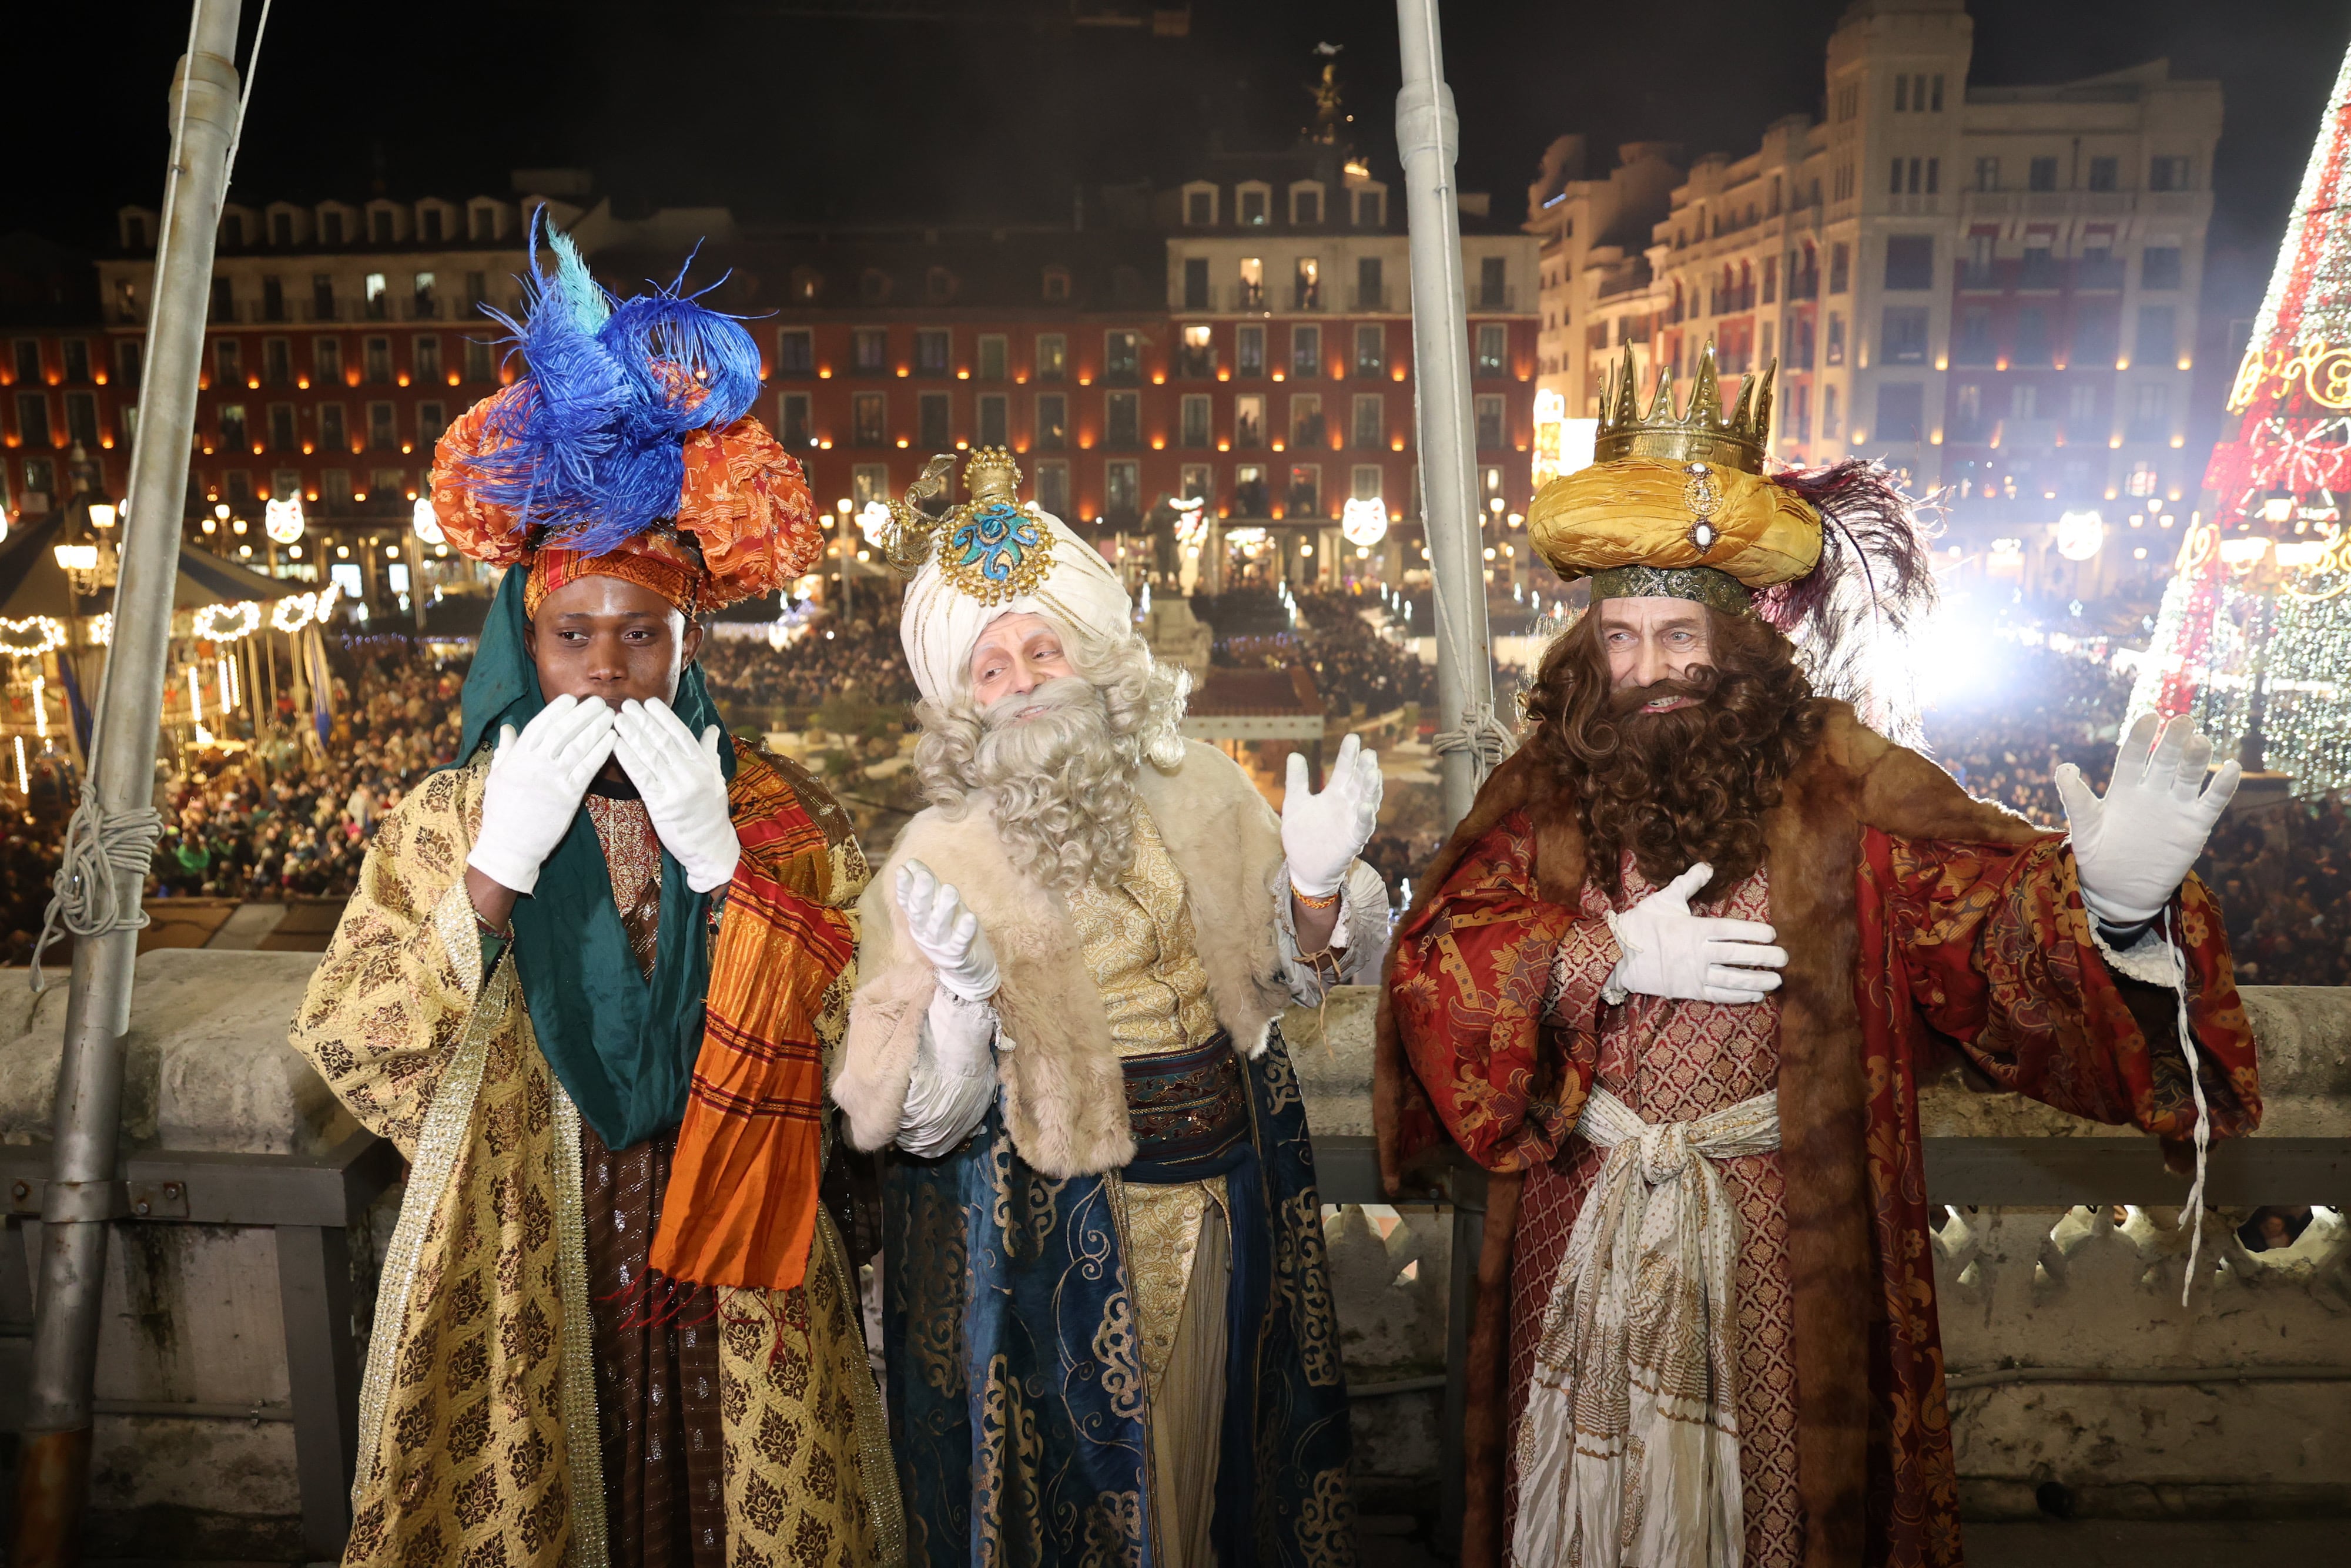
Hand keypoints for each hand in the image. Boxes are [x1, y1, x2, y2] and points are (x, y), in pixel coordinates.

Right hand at [467, 695, 615, 895]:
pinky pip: (589, 768)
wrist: (510, 846)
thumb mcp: (497, 776)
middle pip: (563, 731)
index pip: (540, 725)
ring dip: (596, 727)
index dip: (557, 709)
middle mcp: (536, 764)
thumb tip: (507, 727)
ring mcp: (553, 779)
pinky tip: (612, 739)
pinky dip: (602, 751)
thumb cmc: (501, 811)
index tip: (571, 699)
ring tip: (610, 715)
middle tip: (598, 701)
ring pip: (578, 746)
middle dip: (582, 713)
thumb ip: (506, 750)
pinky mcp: (569, 796)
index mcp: (517, 757)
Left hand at [612, 699, 739, 893]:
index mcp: (704, 766)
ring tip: (618, 719)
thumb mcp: (716, 779)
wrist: (710, 846)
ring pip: (651, 757)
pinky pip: (641, 778)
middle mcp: (691, 774)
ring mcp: (676, 790)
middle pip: (663, 742)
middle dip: (644, 721)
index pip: (682, 735)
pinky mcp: (661, 806)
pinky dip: (628, 760)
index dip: (665, 717)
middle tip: (627, 704)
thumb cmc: (711, 812)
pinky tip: (616, 745)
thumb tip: (713, 728)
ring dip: (632, 735)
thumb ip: (710, 752)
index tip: (650, 702)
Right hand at [897, 859, 999, 1003]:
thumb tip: (911, 863)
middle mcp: (926, 934)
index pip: (908, 903)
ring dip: (944, 909)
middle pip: (920, 914)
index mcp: (919, 922)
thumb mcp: (938, 909)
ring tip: (950, 891)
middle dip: (921, 895)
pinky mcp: (959, 957)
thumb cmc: (953, 933)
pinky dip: (964, 932)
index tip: (903, 869)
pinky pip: (960, 944)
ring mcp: (941, 947)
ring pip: (938, 928)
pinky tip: (970, 918)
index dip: (904, 887)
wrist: (969, 972)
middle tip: (924, 876)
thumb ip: (928, 888)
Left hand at [1282, 733, 1383, 896]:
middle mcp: (1347, 805)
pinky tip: (1366, 807)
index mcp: (1334, 794)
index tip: (1353, 738)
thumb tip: (1295, 754)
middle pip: (1360, 783)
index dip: (1349, 755)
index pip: (1345, 770)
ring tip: (1374, 773)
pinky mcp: (1353, 841)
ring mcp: (1352, 822)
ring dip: (1371, 789)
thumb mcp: (1295, 804)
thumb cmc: (1301, 835)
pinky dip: (1365, 818)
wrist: (1303, 867)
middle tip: (1369, 753)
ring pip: (1367, 802)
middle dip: (1365, 768)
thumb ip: (1296, 781)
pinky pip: (1362, 828)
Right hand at [1608, 863, 1787, 1004]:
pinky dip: (1738, 996)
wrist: (1617, 955)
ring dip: (1757, 980)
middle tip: (1784, 959)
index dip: (1755, 933)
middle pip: (1739, 956)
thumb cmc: (1642, 924)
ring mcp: (1695, 974)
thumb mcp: (1665, 899)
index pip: (1733, 930)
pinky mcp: (1689, 990)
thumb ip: (1689, 883)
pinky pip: (1719, 995)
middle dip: (1764, 957)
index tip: (1772, 933)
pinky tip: (1755, 996)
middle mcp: (1699, 953)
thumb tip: (1708, 866)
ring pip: (1733, 979)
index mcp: (1696, 929)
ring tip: (1776, 981)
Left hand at [2056, 713, 2240, 925]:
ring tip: (2201, 741)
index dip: (2141, 737)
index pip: (2133, 756)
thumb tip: (2066, 767)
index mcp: (2124, 788)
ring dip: (2197, 758)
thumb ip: (2075, 798)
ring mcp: (2175, 806)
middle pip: (2164, 760)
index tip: (2150, 716)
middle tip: (2184, 720)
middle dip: (2174, 740)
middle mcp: (2152, 792)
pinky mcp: (2195, 825)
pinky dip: (2223, 786)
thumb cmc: (2097, 855)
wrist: (2119, 890)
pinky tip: (2232, 767)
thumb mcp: (2083, 828)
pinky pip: (2212, 802)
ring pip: (2189, 776)